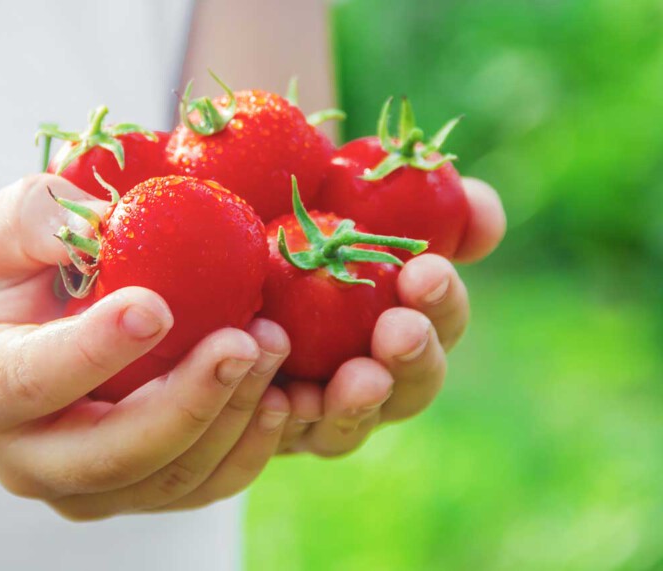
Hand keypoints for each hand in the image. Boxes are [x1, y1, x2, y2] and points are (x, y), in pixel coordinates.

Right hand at [0, 174, 292, 519]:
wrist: (18, 345)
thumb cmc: (8, 282)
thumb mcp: (1, 235)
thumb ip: (35, 220)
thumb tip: (95, 226)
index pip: (32, 381)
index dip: (95, 351)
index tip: (157, 307)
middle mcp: (29, 459)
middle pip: (114, 455)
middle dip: (189, 401)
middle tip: (245, 340)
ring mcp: (88, 489)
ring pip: (170, 478)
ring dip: (232, 417)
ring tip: (271, 345)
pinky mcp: (139, 493)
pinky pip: (202, 489)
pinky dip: (247, 449)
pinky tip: (278, 395)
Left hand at [277, 177, 506, 454]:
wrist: (207, 236)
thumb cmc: (285, 216)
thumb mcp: (342, 187)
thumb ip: (418, 195)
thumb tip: (486, 221)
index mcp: (401, 319)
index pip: (443, 321)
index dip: (444, 301)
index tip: (426, 268)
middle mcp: (367, 372)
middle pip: (412, 387)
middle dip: (414, 359)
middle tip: (400, 330)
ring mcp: (316, 410)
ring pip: (350, 428)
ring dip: (358, 405)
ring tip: (356, 379)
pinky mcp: (265, 430)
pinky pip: (278, 440)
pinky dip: (281, 420)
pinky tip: (273, 392)